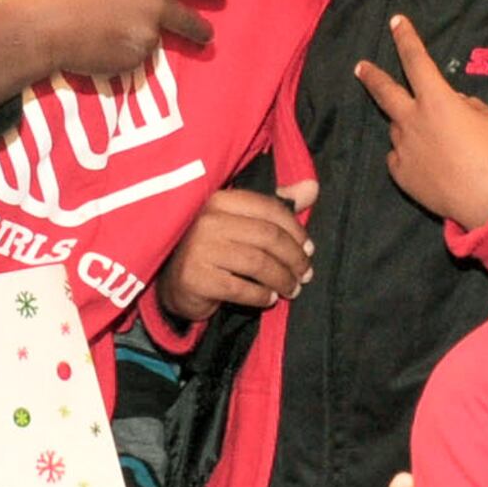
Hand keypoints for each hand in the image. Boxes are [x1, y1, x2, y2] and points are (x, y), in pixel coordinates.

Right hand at [0, 0, 219, 105]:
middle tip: (207, 35)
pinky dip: (123, 55)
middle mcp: (157, 6)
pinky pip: (135, 58)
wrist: (43, 24)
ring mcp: (149, 36)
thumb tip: (143, 0)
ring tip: (106, 34)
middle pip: (190, 20)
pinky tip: (98, 47)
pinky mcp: (136, 60)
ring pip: (153, 41)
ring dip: (140, 40)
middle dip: (201, 29)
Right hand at [158, 186, 311, 321]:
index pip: (270, 209)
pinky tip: (270, 299)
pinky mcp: (195, 278)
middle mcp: (208, 220)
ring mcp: (199, 248)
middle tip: (306, 274)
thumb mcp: (244, 223)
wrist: (175, 283)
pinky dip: (262, 296)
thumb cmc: (217, 249)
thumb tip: (312, 188)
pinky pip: (241, 288)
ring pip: (259, 263)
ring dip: (283, 279)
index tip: (309, 248)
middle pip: (269, 237)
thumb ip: (277, 205)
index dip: (296, 230)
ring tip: (294, 289)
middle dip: (294, 258)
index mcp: (222, 200)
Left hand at [354, 14, 487, 231]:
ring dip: (411, 127)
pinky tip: (430, 164)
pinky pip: (400, 156)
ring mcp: (403, 147)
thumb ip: (463, 104)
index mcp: (436, 99)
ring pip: (399, 128)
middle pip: (385, 91)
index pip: (416, 60)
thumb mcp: (487, 117)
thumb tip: (449, 105)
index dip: (406, 38)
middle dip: (372, 76)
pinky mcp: (400, 172)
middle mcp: (412, 119)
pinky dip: (411, 154)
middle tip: (361, 67)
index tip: (396, 22)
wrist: (487, 198)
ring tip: (437, 144)